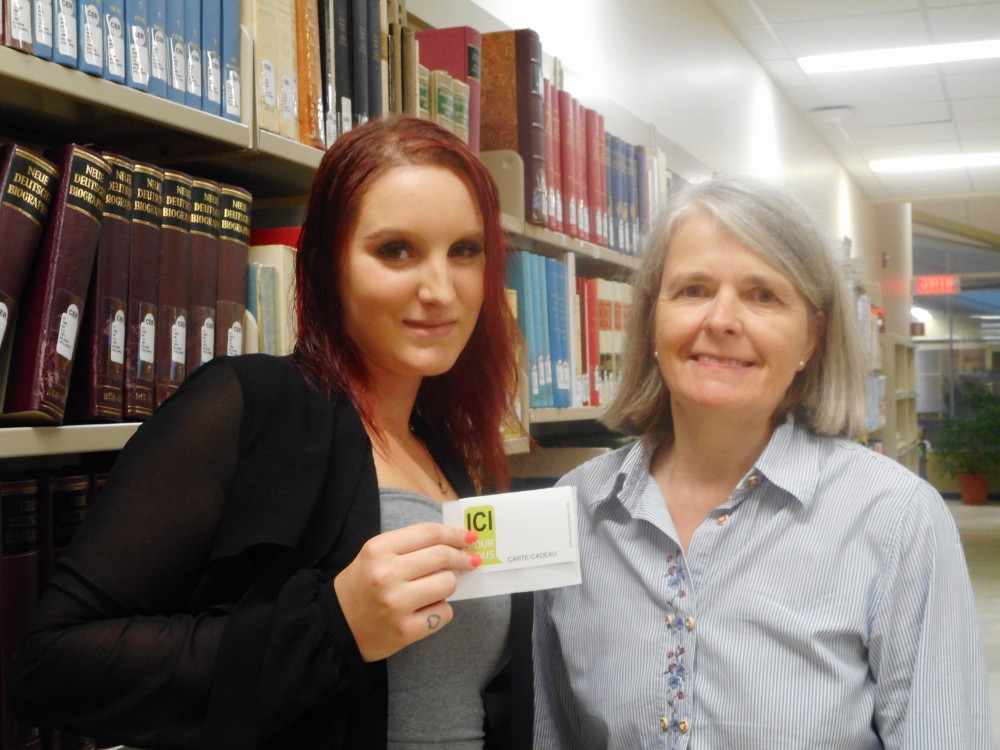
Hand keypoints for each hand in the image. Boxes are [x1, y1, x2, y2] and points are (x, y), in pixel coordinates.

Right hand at [333, 522, 479, 661]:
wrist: (337, 626)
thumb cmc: (362, 585)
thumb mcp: (376, 555)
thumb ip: (410, 546)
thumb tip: (457, 541)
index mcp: (378, 550)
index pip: (429, 533)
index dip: (454, 533)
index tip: (468, 537)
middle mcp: (386, 574)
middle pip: (442, 557)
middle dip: (462, 558)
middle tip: (470, 561)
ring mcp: (396, 603)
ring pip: (448, 584)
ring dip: (448, 585)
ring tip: (434, 589)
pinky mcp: (405, 630)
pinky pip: (444, 613)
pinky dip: (441, 610)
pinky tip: (426, 610)